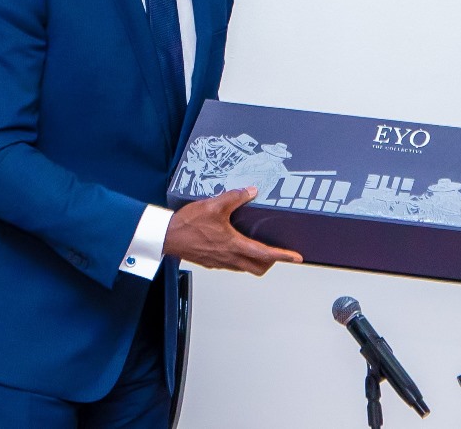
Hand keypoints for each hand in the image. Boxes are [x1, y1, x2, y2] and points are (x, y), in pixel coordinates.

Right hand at [163, 187, 302, 275]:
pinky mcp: (211, 262)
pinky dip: (241, 259)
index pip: (265, 254)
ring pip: (245, 268)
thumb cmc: (187, 224)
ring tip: (262, 250)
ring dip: (256, 261)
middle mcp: (229, 258)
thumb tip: (251, 191)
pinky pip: (232, 265)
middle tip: (279, 253)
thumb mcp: (214, 205)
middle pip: (258, 268)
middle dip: (272, 262)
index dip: (283, 256)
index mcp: (233, 245)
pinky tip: (237, 246)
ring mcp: (219, 262)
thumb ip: (235, 197)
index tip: (295, 257)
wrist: (165, 236)